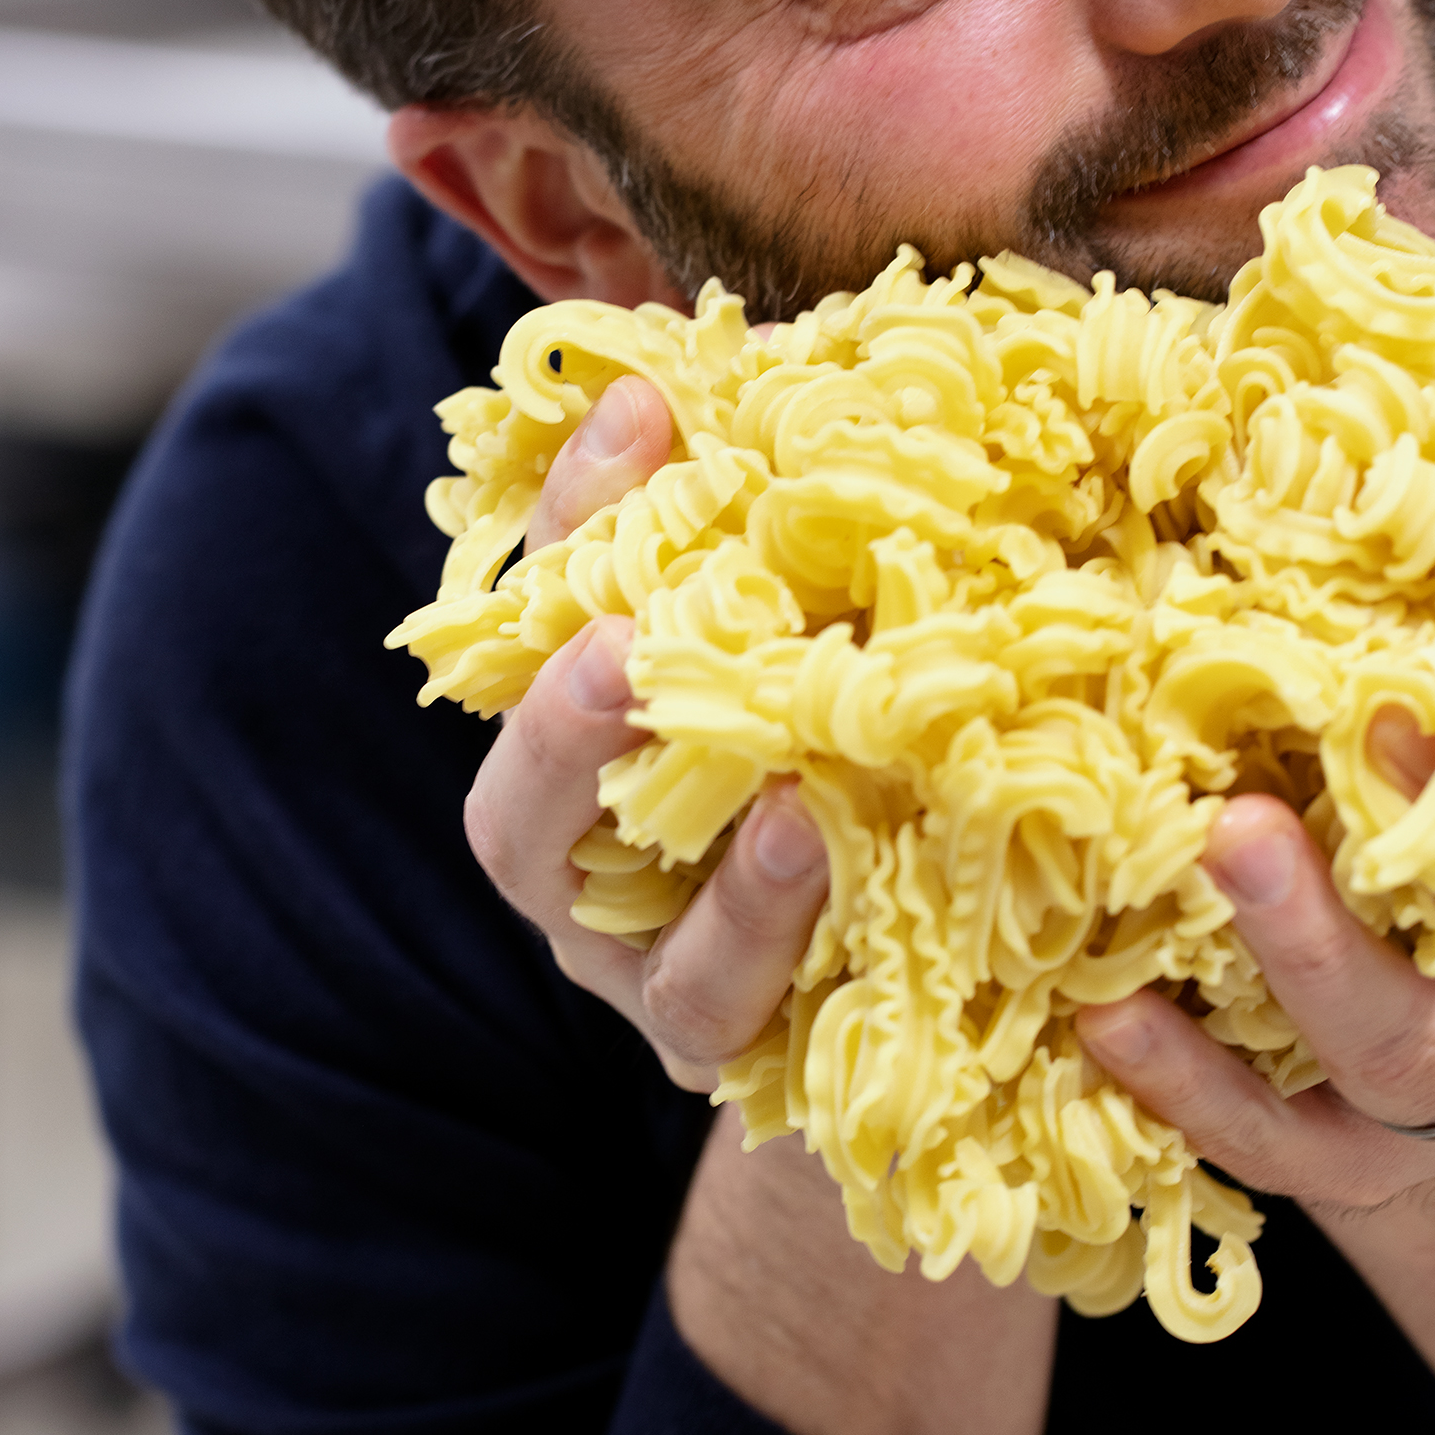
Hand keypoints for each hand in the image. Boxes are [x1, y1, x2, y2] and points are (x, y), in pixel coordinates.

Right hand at [465, 374, 831, 1090]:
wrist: (914, 998)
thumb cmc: (842, 765)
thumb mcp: (806, 636)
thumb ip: (772, 532)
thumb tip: (782, 360)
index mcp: (573, 757)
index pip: (543, 622)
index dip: (579, 515)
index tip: (642, 406)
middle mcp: (586, 882)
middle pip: (521, 822)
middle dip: (559, 728)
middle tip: (612, 647)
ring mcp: (660, 992)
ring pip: (651, 960)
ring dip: (724, 886)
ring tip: (797, 808)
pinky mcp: (752, 1074)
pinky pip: (760, 1038)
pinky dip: (798, 967)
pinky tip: (861, 889)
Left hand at [1078, 713, 1434, 1434]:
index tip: (1396, 716)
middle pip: (1421, 1017)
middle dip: (1331, 929)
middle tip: (1239, 825)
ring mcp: (1403, 1132)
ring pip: (1333, 1070)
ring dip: (1245, 984)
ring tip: (1170, 894)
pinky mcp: (1316, 1169)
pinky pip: (1245, 1134)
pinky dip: (1172, 1079)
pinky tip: (1100, 1015)